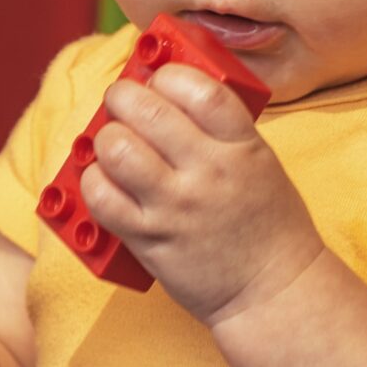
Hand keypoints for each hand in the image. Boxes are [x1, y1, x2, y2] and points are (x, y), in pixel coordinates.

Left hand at [85, 65, 324, 325]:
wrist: (274, 292)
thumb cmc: (268, 226)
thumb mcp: (260, 162)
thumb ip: (221, 129)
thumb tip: (166, 93)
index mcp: (242, 146)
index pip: (198, 88)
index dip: (167, 74)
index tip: (157, 78)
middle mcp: (208, 171)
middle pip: (147, 109)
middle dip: (122, 96)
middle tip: (121, 103)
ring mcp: (176, 206)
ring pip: (117, 148)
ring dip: (104, 138)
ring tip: (111, 143)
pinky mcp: (150, 239)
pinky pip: (101, 198)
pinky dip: (93, 182)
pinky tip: (102, 180)